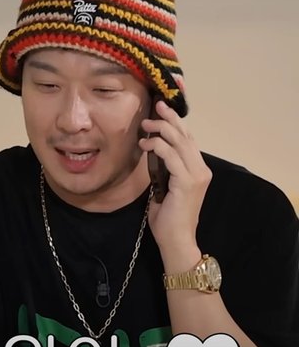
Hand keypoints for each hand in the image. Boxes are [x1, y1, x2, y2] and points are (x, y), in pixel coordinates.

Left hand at [139, 101, 211, 272]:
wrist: (176, 240)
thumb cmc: (168, 218)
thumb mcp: (165, 187)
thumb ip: (164, 169)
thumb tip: (153, 151)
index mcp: (197, 169)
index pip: (187, 140)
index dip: (176, 123)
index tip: (162, 110)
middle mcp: (201, 169)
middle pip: (185, 136)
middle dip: (169, 119)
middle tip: (155, 107)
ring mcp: (197, 175)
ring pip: (179, 142)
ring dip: (161, 130)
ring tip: (145, 125)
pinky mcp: (188, 182)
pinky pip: (171, 156)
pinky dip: (158, 146)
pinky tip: (145, 143)